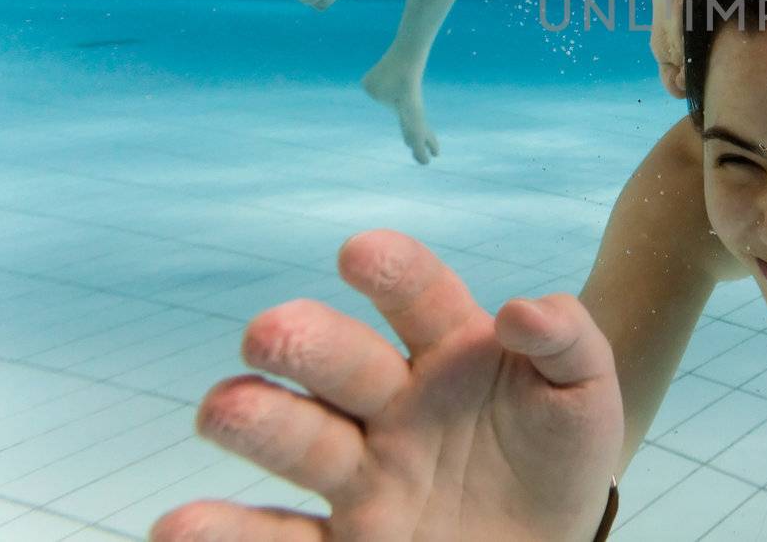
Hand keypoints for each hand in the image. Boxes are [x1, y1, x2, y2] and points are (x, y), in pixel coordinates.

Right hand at [151, 231, 622, 541]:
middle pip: (343, 362)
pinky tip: (180, 524)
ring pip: (300, 438)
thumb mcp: (587, 390)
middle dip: (306, 342)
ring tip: (223, 410)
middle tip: (273, 332)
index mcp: (452, 349)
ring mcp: (363, 470)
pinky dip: (227, 531)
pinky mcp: (346, 539)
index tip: (360, 253)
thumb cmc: (562, 449)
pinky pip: (281, 538)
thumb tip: (522, 309)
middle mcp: (392, 401)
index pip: (420, 296)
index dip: (393, 271)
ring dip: (256, 419)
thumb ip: (569, 339)